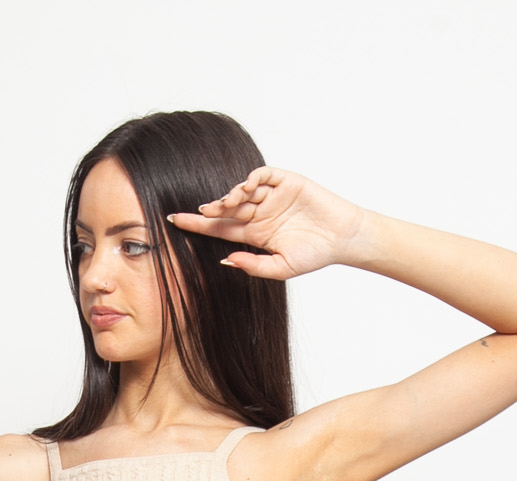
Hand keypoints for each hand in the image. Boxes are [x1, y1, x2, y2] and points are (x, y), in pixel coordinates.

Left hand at [167, 168, 366, 280]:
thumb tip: (224, 259)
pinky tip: (246, 187)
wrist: (342, 238)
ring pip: (242, 191)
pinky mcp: (286, 182)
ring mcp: (271, 196)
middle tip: (199, 214)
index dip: (197, 225)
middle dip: (210, 211)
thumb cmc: (314, 255)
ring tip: (226, 205)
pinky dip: (252, 178)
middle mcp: (259, 213)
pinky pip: (262, 175)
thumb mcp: (280, 268)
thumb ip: (253, 265)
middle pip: (226, 209)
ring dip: (231, 196)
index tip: (173, 222)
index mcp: (254, 234)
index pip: (219, 228)